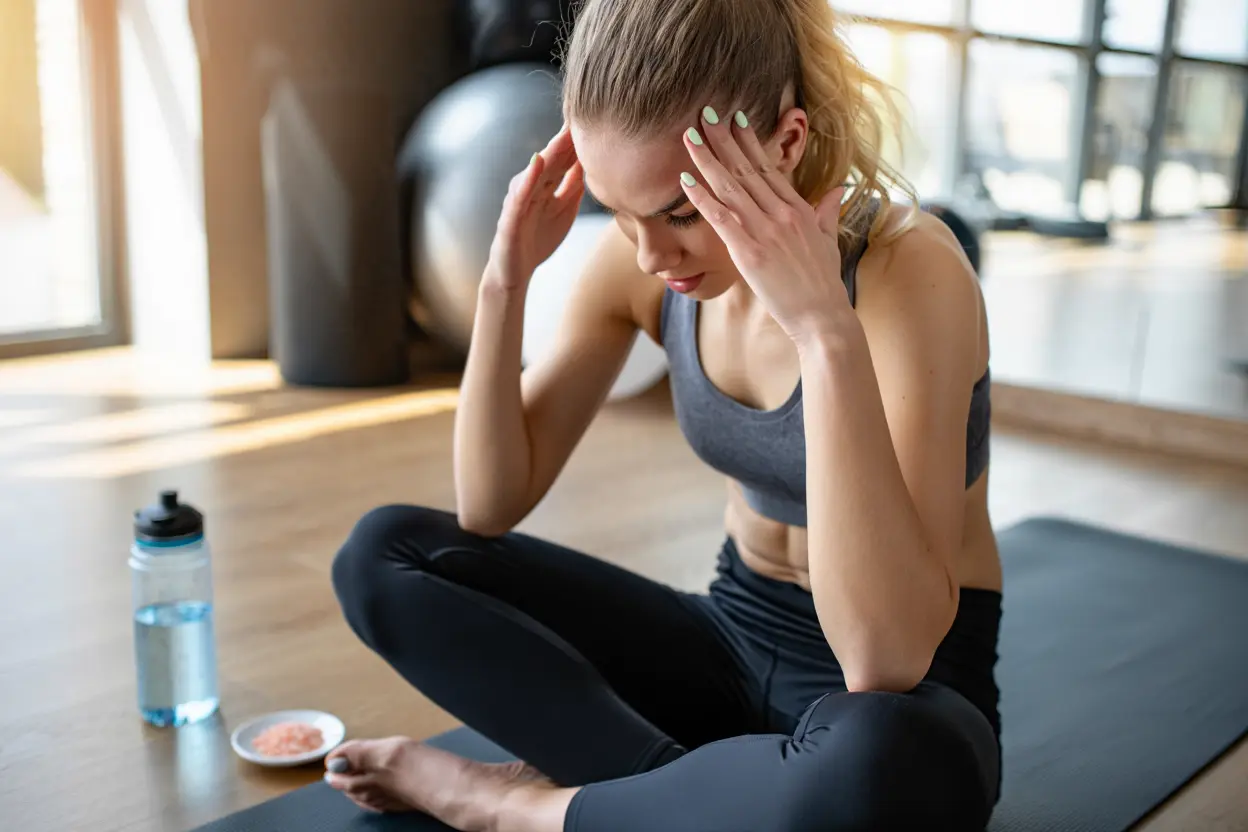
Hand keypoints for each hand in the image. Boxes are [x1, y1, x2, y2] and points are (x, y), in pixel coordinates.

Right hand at [486, 123, 584, 290]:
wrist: (515, 272)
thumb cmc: (538, 238)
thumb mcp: (563, 207)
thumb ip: (574, 184)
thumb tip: (592, 160)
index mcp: (545, 184)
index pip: (564, 156)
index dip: (579, 138)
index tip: (599, 116)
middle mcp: (531, 185)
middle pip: (553, 157)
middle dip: (568, 136)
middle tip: (585, 111)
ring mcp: (520, 199)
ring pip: (537, 171)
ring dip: (551, 150)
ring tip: (565, 132)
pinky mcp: (510, 218)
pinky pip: (520, 196)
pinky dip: (528, 177)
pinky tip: (537, 162)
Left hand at [678, 107, 850, 343]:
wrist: (823, 318)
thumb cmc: (824, 284)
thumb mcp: (829, 241)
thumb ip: (828, 212)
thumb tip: (837, 190)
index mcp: (799, 209)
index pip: (768, 167)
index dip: (749, 142)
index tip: (734, 119)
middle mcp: (782, 214)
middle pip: (746, 168)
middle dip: (723, 139)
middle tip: (704, 113)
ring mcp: (765, 231)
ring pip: (730, 186)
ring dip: (707, 159)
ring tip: (689, 135)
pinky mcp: (750, 253)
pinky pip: (721, 218)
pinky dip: (702, 198)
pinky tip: (684, 180)